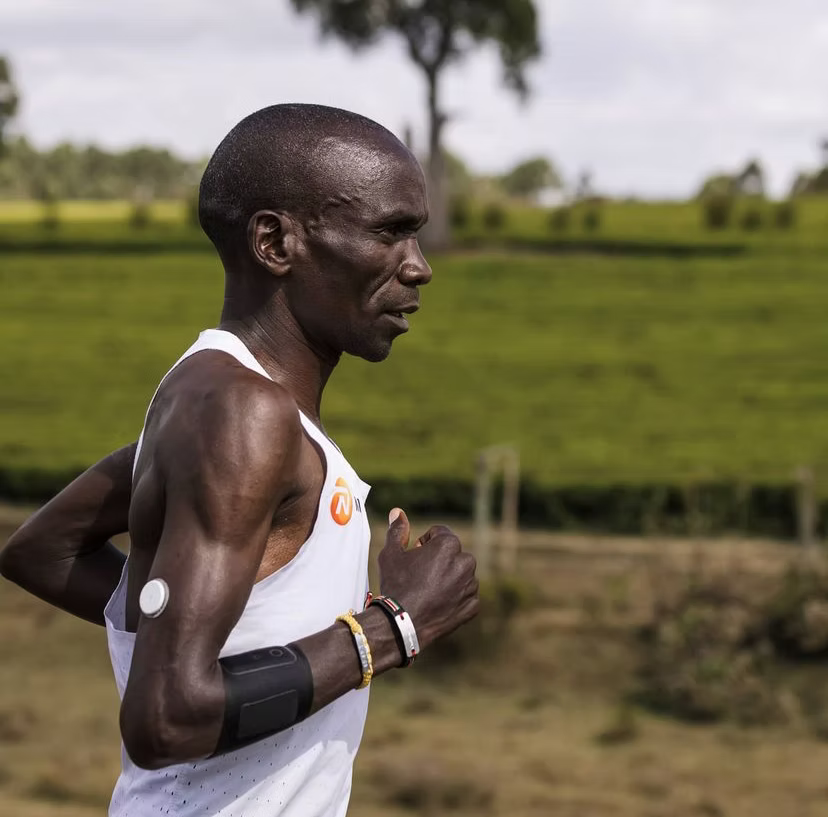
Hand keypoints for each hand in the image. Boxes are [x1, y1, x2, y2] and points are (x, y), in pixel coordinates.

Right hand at [377, 508, 478, 651]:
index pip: (439, 533)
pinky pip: (465, 596)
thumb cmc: (396, 585)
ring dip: (448, 579)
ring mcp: (471, 586)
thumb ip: (397, 530)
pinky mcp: (472, 606)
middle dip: (439, 560)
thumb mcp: (391, 554)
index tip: (414, 557)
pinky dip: (455, 598)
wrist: (401, 624)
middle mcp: (466, 562)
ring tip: (428, 592)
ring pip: (460, 575)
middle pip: (452, 553)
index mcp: (449, 544)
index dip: (424, 544)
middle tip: (420, 576)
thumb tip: (398, 512)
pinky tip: (437, 604)